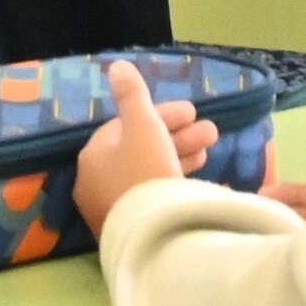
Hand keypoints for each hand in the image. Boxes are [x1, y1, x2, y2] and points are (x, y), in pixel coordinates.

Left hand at [71, 57, 213, 232]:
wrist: (154, 238)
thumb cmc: (146, 173)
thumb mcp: (143, 126)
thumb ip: (133, 95)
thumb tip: (116, 66)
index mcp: (94, 156)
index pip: (127, 126)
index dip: (162, 115)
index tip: (193, 112)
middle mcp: (97, 184)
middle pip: (140, 151)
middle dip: (178, 137)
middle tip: (211, 132)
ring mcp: (114, 209)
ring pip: (150, 174)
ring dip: (181, 157)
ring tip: (210, 151)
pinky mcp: (133, 230)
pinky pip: (156, 197)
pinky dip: (176, 182)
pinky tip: (201, 182)